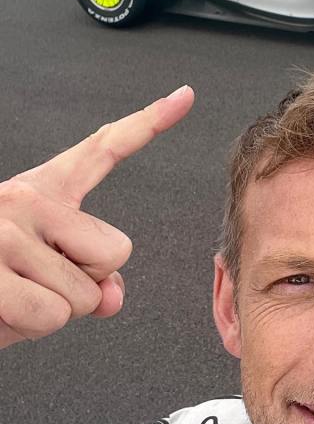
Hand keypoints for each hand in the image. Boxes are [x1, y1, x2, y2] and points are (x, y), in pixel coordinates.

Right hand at [0, 85, 194, 348]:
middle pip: (116, 251)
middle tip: (34, 281)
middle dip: (86, 283)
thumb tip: (112, 298)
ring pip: (85, 294)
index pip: (104, 149)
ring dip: (52, 312)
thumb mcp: (43, 275)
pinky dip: (30, 328)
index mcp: (41, 190)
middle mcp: (23, 197)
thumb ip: (90, 278)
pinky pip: (51, 316)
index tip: (186, 95)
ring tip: (9, 294)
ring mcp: (3, 229)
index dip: (150, 122)